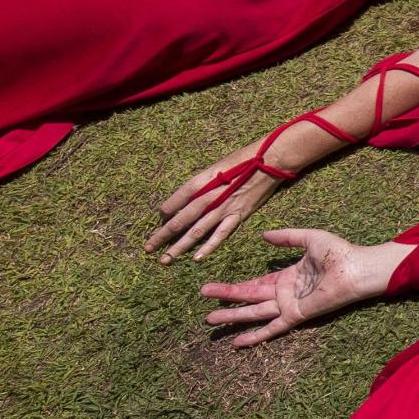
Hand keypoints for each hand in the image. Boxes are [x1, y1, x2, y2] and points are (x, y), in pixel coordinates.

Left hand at [147, 146, 283, 261]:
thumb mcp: (217, 165)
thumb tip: (188, 197)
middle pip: (180, 220)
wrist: (271, 160)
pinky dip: (208, 247)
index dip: (165, 211)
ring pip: (196, 231)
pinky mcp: (238, 215)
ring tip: (164, 259)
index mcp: (201, 181)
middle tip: (148, 248)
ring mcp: (223, 208)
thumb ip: (202, 182)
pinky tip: (196, 259)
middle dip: (162, 235)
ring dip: (179, 247)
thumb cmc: (244, 159)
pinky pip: (220, 235)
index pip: (176, 200)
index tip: (160, 218)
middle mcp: (209, 196)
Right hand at [198, 228, 400, 345]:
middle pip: (249, 298)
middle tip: (202, 297)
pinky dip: (256, 336)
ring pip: (255, 313)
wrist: (356, 268)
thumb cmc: (339, 252)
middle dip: (226, 298)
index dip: (236, 286)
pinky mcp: (297, 315)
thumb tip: (263, 235)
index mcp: (288, 277)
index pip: (256, 284)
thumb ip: (287, 237)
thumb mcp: (309, 239)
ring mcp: (290, 305)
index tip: (213, 286)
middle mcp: (286, 293)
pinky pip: (273, 327)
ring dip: (232, 316)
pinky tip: (237, 342)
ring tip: (210, 319)